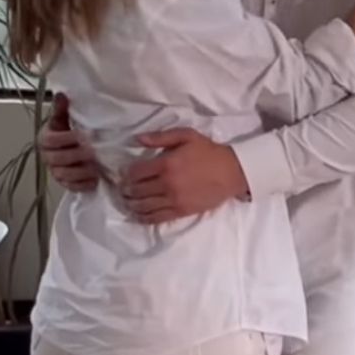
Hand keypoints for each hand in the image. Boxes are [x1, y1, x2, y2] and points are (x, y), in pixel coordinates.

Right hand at [38, 92, 102, 192]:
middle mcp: (48, 157)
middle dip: (76, 155)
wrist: (68, 150)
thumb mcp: (64, 120)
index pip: (51, 140)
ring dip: (81, 171)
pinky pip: (72, 186)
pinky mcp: (65, 183)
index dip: (66, 138)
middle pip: (58, 158)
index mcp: (45, 139)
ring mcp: (56, 172)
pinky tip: (94, 179)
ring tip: (95, 166)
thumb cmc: (66, 133)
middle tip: (92, 151)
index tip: (82, 135)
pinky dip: (83, 184)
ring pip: (65, 174)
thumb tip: (62, 95)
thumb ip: (62, 109)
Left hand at [120, 129, 248, 222]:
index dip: (127, 174)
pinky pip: (157, 218)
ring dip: (132, 205)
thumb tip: (136, 139)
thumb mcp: (186, 136)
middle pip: (137, 190)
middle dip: (127, 190)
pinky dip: (144, 218)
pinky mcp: (181, 211)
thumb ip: (160, 137)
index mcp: (166, 164)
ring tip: (127, 202)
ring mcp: (174, 200)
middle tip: (123, 189)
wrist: (231, 172)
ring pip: (144, 206)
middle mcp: (167, 183)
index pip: (136, 172)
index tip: (125, 175)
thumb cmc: (208, 151)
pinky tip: (138, 216)